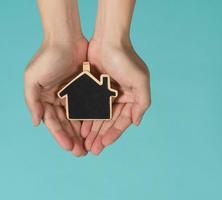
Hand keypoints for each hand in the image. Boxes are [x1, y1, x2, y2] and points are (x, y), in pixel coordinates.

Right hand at [24, 39, 88, 156]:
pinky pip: (88, 107)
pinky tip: (96, 130)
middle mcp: (56, 99)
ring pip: (77, 118)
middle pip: (65, 124)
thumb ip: (32, 101)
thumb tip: (36, 123)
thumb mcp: (33, 78)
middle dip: (72, 139)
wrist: (66, 36)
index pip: (52, 122)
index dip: (60, 136)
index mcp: (43, 99)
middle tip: (81, 153)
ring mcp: (70, 94)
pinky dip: (90, 118)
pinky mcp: (83, 88)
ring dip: (81, 133)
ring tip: (89, 147)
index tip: (69, 147)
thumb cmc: (47, 56)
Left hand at [80, 40, 150, 154]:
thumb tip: (137, 123)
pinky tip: (79, 127)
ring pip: (98, 116)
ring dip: (92, 129)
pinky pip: (88, 105)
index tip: (104, 145)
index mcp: (132, 97)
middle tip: (92, 150)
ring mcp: (105, 92)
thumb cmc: (126, 58)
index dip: (114, 134)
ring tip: (85, 142)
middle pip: (109, 121)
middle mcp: (119, 96)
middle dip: (101, 136)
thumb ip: (142, 103)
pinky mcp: (92, 86)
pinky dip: (85, 116)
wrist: (108, 38)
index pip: (123, 120)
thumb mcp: (140, 81)